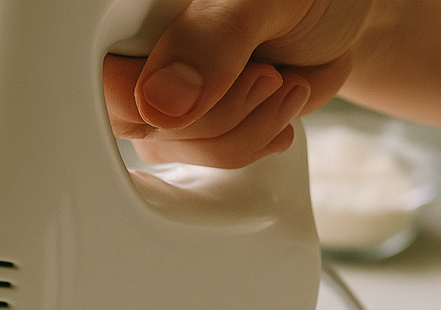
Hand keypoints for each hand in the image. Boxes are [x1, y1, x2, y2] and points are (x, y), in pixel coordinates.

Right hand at [104, 0, 374, 167]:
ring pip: (175, 147)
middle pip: (135, 120)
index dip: (144, 94)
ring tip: (278, 84)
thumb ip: (210, 42)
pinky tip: (272, 109)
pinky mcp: (188, 128)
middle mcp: (137, 55)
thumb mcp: (260, 0)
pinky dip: (252, 142)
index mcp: (135, 16)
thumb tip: (159, 104)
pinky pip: (205, 163)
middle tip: (265, 75)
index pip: (101, 71)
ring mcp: (159, 96)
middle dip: (217, 113)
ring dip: (244, 128)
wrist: (340, 19)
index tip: (207, 87)